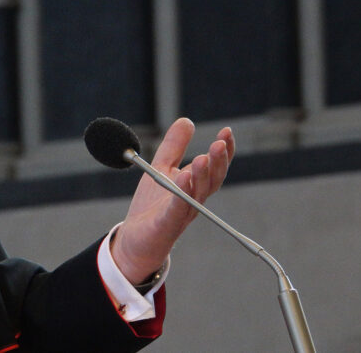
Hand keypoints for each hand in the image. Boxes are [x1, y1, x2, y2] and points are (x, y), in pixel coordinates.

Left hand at [110, 118, 234, 284]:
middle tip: (219, 143)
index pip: (215, 167)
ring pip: (197, 194)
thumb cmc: (152, 206)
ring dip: (202, 176)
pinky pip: (176, 210)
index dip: (225, 151)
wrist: (134, 239)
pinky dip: (181, 195)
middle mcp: (193, 200)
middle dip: (218, 162)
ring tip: (204, 157)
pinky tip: (183, 179)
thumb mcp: (161, 169)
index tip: (227, 131)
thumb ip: (173, 147)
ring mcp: (181, 214)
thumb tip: (187, 121)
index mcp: (195, 186)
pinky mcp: (165, 225)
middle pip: (212, 181)